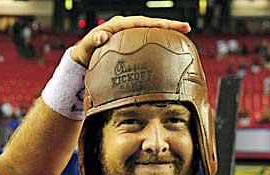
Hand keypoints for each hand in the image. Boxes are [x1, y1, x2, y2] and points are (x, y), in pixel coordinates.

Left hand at [70, 16, 190, 67]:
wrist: (83, 58)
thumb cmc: (84, 53)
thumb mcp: (86, 47)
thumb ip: (93, 41)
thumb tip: (102, 35)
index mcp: (118, 24)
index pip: (141, 22)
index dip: (157, 23)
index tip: (171, 26)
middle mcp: (125, 26)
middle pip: (151, 23)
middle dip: (169, 25)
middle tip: (186, 28)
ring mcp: (128, 34)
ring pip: (151, 31)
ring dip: (166, 32)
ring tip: (183, 34)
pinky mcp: (130, 42)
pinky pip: (147, 40)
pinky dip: (158, 41)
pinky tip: (169, 46)